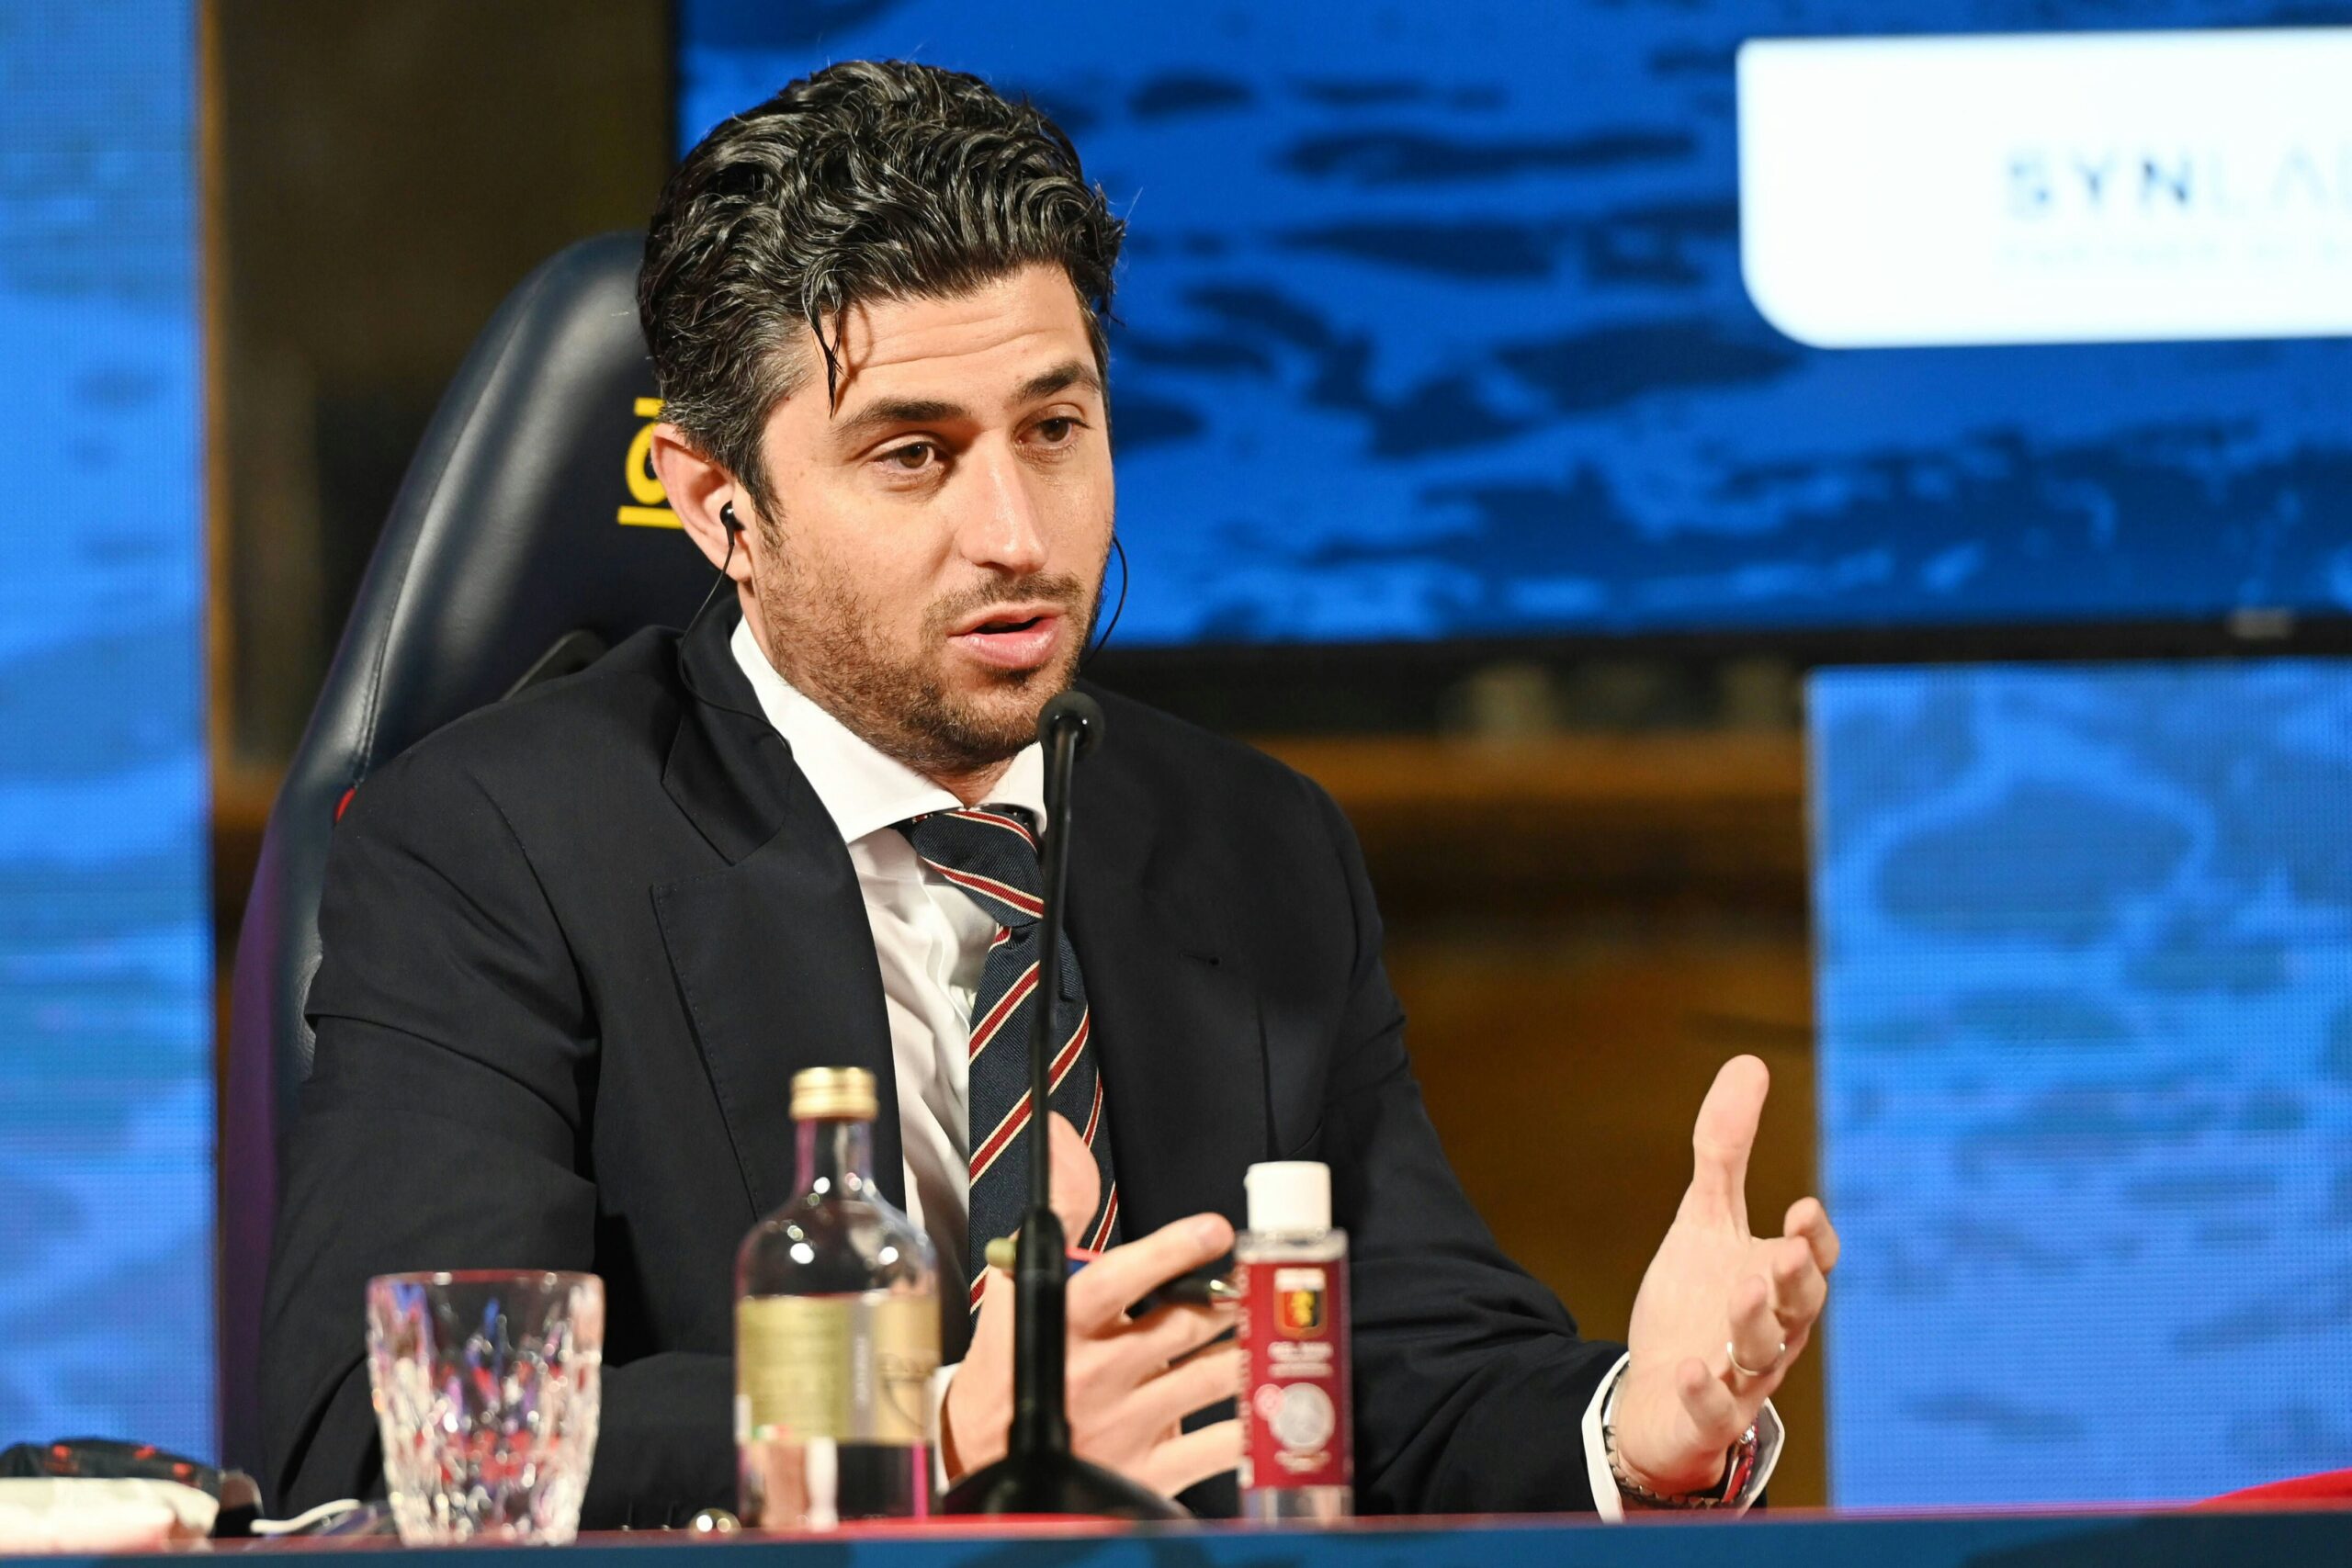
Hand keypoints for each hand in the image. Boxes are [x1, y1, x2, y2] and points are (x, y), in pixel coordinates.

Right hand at [941, 1112, 1242, 1495]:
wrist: (988, 1464)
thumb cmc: (1011, 1364)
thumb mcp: (1018, 1284)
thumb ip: (1058, 1212)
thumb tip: (1067, 1140)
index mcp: (1061, 1321)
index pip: (1119, 1278)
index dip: (1171, 1251)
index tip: (1217, 1229)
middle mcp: (1095, 1372)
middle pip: (1185, 1324)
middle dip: (1230, 1300)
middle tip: (1258, 1282)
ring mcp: (1124, 1425)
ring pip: (1212, 1377)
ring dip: (1251, 1351)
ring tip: (1271, 1331)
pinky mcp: (1145, 1474)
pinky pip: (1215, 1449)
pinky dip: (1251, 1426)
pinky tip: (1269, 1404)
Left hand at [1611, 1055, 1840, 1497]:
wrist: (1662, 1390)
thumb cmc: (1700, 1299)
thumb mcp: (1706, 1218)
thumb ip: (1726, 1149)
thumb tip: (1750, 1062)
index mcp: (1779, 1283)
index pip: (1813, 1261)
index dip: (1813, 1239)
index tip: (1802, 1209)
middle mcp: (1772, 1330)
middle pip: (1799, 1307)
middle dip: (1797, 1280)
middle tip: (1787, 1250)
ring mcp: (1742, 1376)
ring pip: (1763, 1355)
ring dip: (1755, 1324)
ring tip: (1743, 1287)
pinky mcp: (1708, 1414)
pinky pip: (1715, 1410)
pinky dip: (1707, 1392)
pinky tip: (1691, 1368)